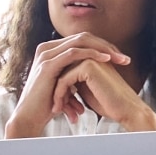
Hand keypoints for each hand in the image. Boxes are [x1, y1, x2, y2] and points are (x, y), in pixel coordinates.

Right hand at [5, 34, 155, 134]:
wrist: (31, 117)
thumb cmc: (49, 104)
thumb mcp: (65, 84)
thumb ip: (76, 74)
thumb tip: (97, 72)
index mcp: (51, 51)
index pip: (82, 40)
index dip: (103, 46)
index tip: (120, 58)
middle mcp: (47, 48)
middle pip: (83, 37)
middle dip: (106, 46)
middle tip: (124, 58)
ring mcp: (46, 54)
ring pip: (80, 41)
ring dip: (103, 49)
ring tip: (120, 59)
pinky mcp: (48, 64)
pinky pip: (73, 53)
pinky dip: (92, 54)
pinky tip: (106, 59)